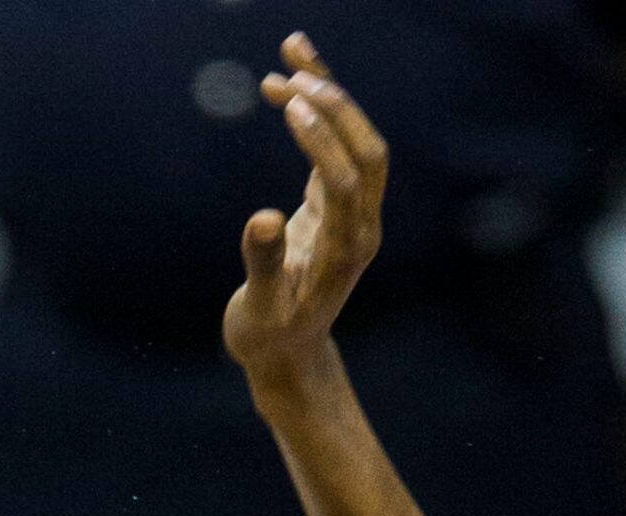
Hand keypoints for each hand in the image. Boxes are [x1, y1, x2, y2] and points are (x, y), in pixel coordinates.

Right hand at [224, 35, 386, 389]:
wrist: (288, 355)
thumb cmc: (268, 337)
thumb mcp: (258, 311)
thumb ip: (263, 265)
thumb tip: (261, 219)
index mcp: (346, 250)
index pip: (345, 181)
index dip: (322, 142)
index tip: (290, 106)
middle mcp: (359, 224)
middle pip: (366, 150)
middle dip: (335, 106)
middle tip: (291, 71)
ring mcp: (351, 211)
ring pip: (354, 141)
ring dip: (328, 95)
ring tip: (291, 50)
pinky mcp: (334, 203)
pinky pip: (332, 147)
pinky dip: (315, 113)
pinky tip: (286, 83)